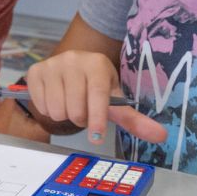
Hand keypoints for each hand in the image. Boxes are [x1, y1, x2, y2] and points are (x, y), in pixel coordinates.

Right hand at [26, 50, 166, 145]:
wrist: (68, 69)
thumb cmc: (95, 87)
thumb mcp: (113, 100)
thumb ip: (134, 119)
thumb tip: (161, 135)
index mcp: (97, 64)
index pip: (97, 93)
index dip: (97, 117)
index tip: (97, 136)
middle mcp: (73, 59)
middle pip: (76, 108)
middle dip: (81, 118)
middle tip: (84, 110)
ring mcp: (52, 64)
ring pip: (57, 109)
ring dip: (64, 115)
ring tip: (70, 104)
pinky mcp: (35, 71)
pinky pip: (41, 105)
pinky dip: (48, 110)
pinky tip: (55, 98)